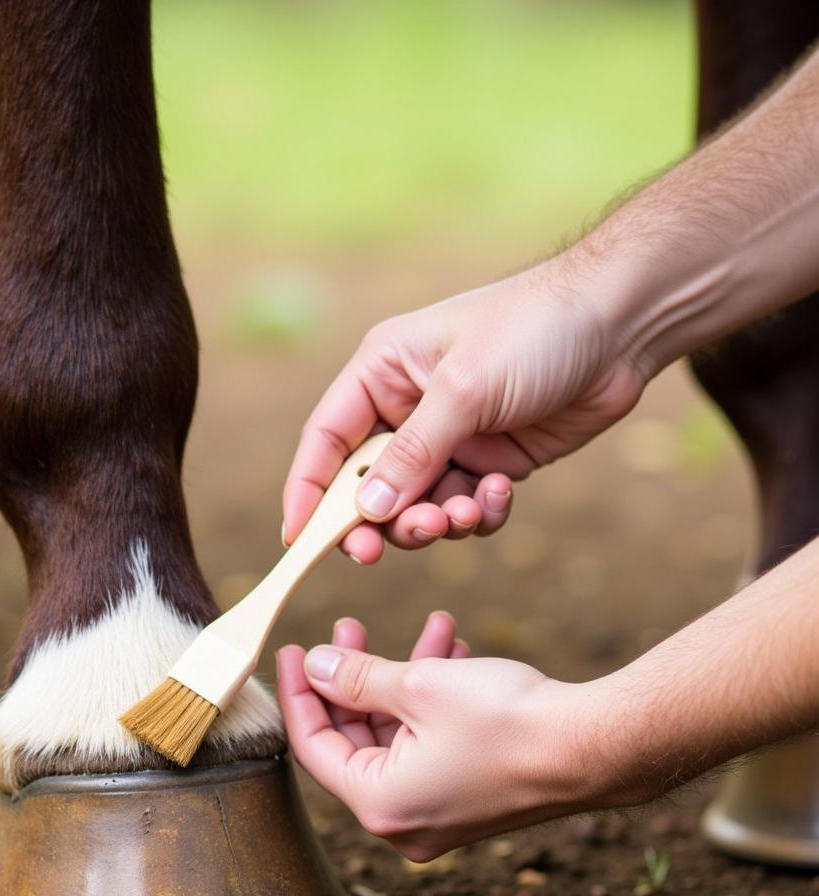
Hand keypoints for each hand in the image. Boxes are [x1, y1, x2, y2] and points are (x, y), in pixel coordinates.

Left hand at [276, 611, 606, 860]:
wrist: (594, 745)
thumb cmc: (507, 720)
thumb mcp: (419, 686)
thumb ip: (357, 677)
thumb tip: (315, 666)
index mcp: (380, 804)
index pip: (314, 745)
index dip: (300, 693)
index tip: (293, 650)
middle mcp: (405, 818)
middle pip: (357, 738)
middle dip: (357, 675)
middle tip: (351, 627)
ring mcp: (440, 809)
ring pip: (399, 732)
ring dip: (405, 675)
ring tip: (425, 625)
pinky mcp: (470, 793)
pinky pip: (432, 740)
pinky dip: (435, 696)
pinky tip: (452, 649)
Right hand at [282, 260, 645, 562]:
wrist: (620, 323)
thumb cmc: (533, 330)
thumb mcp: (464, 390)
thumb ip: (413, 454)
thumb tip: (365, 512)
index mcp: (381, 374)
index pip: (326, 441)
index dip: (307, 492)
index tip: (297, 541)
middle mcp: (408, 408)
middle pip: (368, 485)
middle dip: (377, 521)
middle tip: (383, 550)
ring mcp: (450, 438)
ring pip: (418, 505)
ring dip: (436, 520)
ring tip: (466, 511)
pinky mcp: (490, 460)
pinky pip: (467, 506)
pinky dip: (480, 512)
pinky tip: (501, 492)